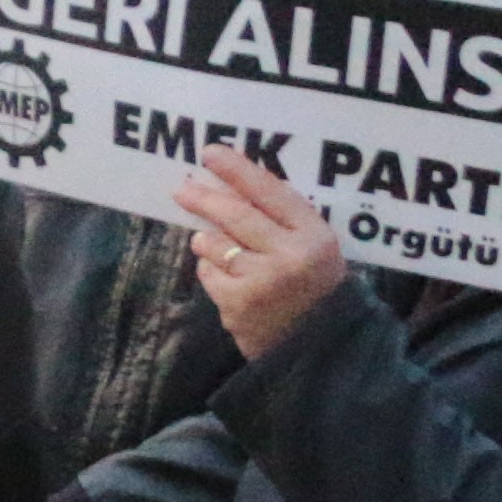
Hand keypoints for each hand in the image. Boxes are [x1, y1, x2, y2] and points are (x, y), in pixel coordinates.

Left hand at [177, 145, 348, 358]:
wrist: (320, 347)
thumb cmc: (313, 289)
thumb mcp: (314, 248)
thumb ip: (282, 220)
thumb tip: (229, 185)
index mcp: (315, 236)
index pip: (272, 192)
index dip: (239, 170)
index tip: (211, 154)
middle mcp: (291, 256)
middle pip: (236, 214)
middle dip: (205, 198)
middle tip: (182, 189)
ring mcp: (263, 281)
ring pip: (216, 244)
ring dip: (207, 240)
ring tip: (210, 242)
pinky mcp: (238, 304)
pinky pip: (209, 273)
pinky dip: (210, 270)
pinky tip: (226, 277)